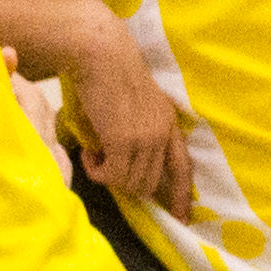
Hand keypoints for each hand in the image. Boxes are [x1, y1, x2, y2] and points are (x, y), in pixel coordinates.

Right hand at [59, 8, 195, 218]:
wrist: (99, 52)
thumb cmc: (109, 73)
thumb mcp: (134, 104)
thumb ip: (136, 131)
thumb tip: (120, 162)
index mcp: (168, 122)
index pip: (182, 167)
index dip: (180, 195)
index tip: (181, 218)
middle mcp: (162, 133)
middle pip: (148, 183)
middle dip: (124, 183)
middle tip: (103, 165)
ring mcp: (145, 138)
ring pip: (129, 183)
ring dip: (107, 176)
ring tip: (93, 154)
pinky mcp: (123, 140)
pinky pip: (110, 176)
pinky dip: (95, 171)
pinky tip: (88, 152)